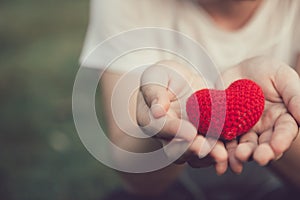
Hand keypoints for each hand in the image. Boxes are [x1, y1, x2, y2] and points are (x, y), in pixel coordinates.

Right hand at [137, 60, 227, 174]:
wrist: (178, 82)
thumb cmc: (162, 78)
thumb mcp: (154, 77)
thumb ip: (154, 93)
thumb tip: (157, 111)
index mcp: (152, 120)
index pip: (161, 128)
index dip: (175, 131)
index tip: (190, 133)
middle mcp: (168, 135)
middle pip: (176, 150)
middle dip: (192, 150)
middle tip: (206, 149)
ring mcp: (185, 139)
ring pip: (194, 155)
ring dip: (208, 156)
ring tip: (222, 155)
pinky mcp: (203, 136)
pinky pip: (210, 150)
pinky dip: (220, 152)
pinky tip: (231, 150)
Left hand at [219, 57, 299, 172]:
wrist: (238, 69)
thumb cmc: (266, 70)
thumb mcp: (283, 77)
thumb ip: (295, 96)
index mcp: (282, 119)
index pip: (284, 132)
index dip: (281, 141)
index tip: (276, 147)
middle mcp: (264, 129)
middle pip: (264, 144)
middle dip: (262, 153)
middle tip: (258, 158)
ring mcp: (244, 130)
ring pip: (243, 146)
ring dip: (241, 155)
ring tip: (238, 158)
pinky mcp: (226, 128)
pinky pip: (223, 140)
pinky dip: (222, 149)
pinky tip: (219, 156)